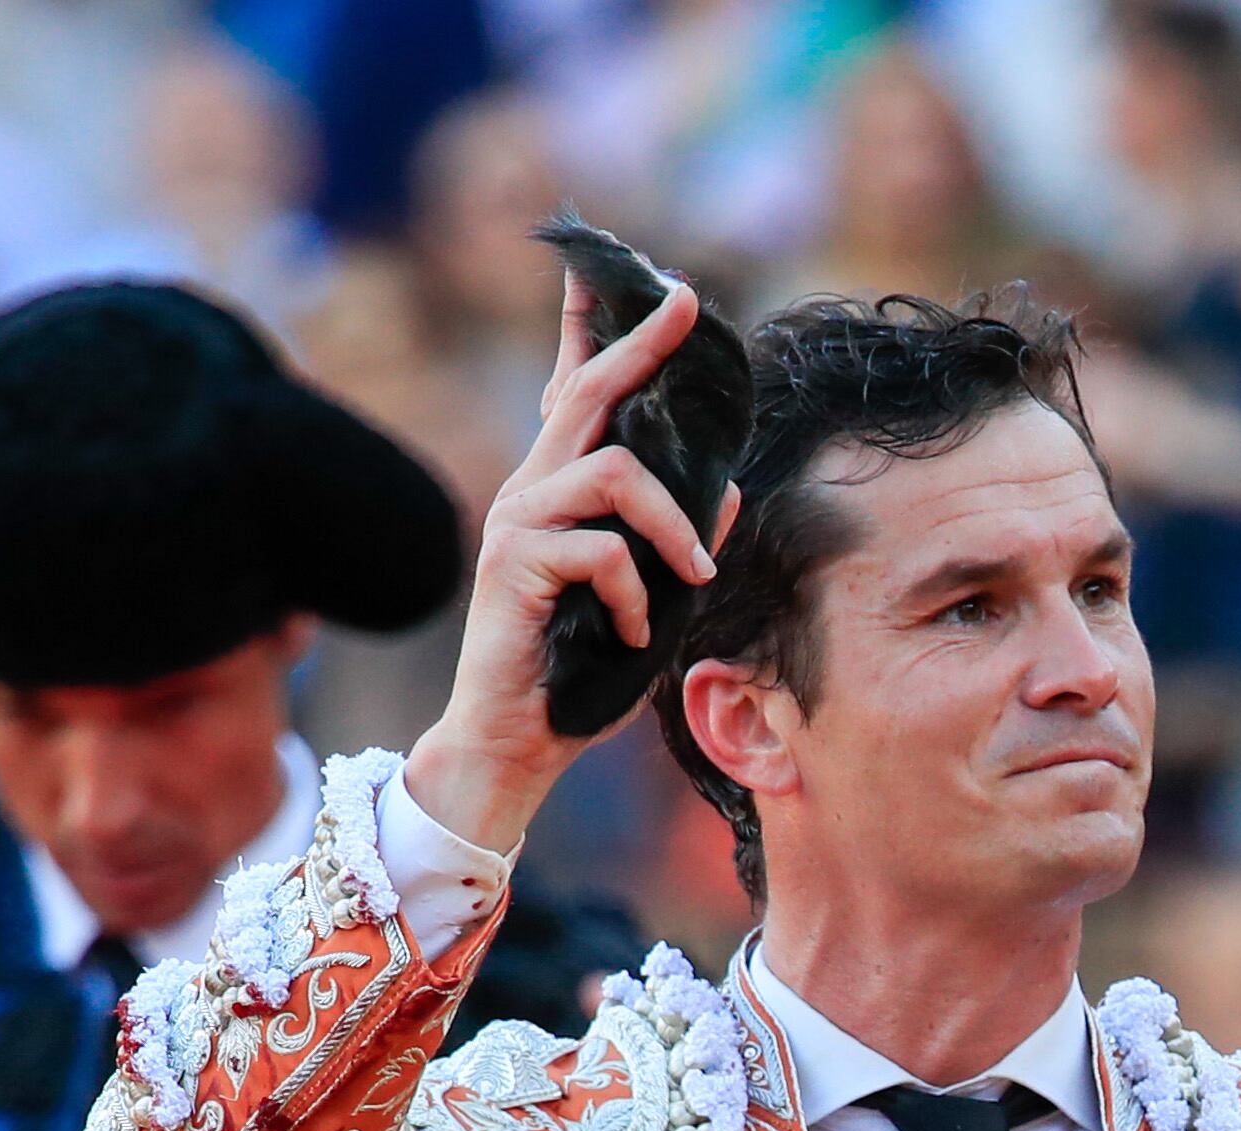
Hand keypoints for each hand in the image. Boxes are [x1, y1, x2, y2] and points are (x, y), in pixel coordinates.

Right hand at [407, 270, 738, 853]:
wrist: (519, 741)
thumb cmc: (581, 672)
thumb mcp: (652, 598)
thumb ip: (679, 539)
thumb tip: (726, 482)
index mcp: (564, 491)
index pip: (577, 392)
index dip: (603, 330)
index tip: (647, 279)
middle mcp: (533, 490)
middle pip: (589, 394)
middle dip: (639, 344)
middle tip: (685, 304)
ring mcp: (518, 522)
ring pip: (613, 476)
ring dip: (672, 531)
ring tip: (692, 584)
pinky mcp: (514, 564)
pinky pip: (600, 551)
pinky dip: (636, 595)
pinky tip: (636, 631)